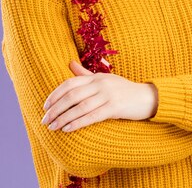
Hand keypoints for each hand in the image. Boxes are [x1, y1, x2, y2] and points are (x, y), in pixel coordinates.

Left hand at [41, 60, 157, 131]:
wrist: (147, 97)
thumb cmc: (124, 90)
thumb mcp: (105, 79)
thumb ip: (86, 74)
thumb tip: (69, 63)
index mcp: (96, 76)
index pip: (70, 83)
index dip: (55, 94)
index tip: (45, 106)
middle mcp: (100, 83)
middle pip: (72, 95)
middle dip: (55, 108)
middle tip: (44, 120)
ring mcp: (108, 95)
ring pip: (80, 106)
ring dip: (63, 118)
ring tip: (52, 127)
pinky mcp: (115, 107)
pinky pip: (92, 116)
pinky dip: (78, 122)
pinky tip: (67, 129)